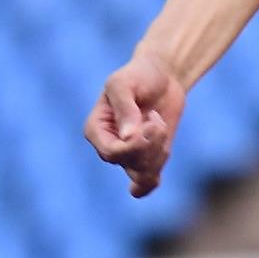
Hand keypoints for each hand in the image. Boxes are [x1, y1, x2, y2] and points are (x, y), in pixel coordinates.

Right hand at [84, 52, 186, 196]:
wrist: (162, 77)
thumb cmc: (139, 76)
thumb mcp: (125, 83)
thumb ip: (124, 107)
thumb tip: (128, 137)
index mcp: (95, 129)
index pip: (111, 153)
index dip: (135, 145)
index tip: (151, 124)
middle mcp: (108, 146)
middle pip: (128, 164)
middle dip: (151, 145)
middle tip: (157, 121)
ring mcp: (127, 156)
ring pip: (141, 175)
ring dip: (159, 152)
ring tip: (160, 126)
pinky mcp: (146, 159)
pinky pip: (148, 181)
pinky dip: (157, 170)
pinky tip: (162, 153)